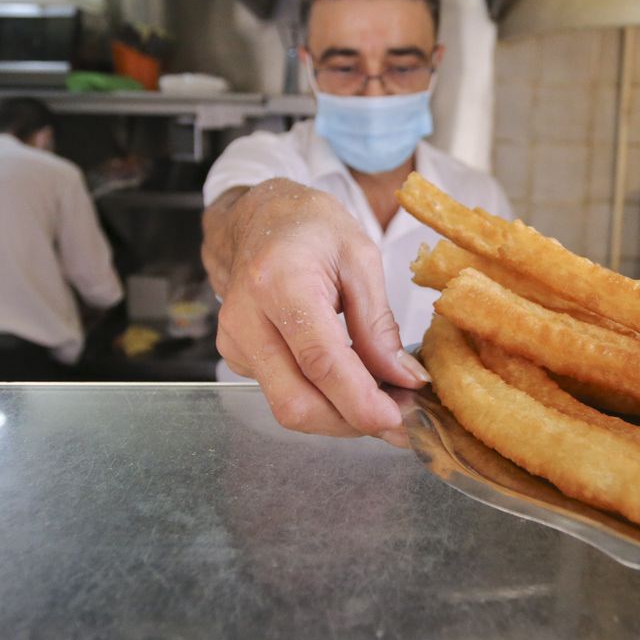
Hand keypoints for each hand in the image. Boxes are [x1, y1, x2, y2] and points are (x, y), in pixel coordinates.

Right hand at [207, 180, 428, 444]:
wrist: (258, 217)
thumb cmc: (311, 228)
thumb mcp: (361, 258)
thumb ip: (379, 324)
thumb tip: (406, 380)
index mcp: (280, 282)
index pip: (320, 361)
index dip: (361, 401)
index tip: (399, 419)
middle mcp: (246, 318)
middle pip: (297, 401)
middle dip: (352, 422)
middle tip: (401, 419)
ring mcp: (234, 342)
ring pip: (289, 408)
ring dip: (341, 417)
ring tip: (382, 402)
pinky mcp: (235, 357)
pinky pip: (283, 395)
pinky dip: (322, 401)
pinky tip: (350, 386)